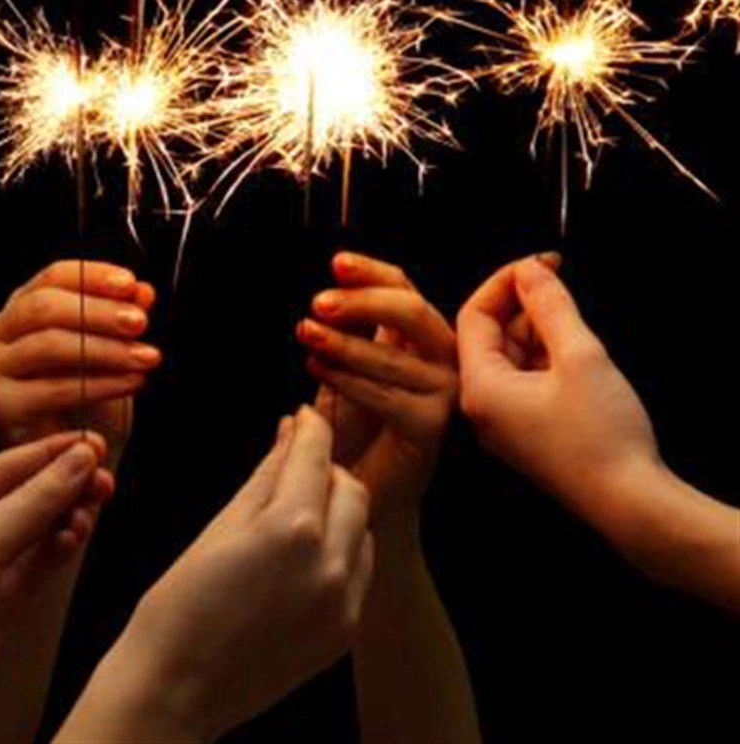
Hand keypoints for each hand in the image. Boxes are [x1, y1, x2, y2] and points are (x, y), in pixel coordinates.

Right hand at [0, 260, 158, 458]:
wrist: (77, 455)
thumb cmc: (89, 398)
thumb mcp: (113, 349)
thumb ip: (123, 316)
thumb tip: (141, 292)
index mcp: (21, 307)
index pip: (54, 276)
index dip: (93, 276)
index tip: (130, 284)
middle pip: (45, 307)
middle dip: (100, 313)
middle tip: (140, 323)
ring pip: (49, 344)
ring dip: (105, 349)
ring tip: (145, 357)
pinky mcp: (0, 404)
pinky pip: (54, 387)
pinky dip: (100, 383)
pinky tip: (129, 382)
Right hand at [63, 409, 373, 742]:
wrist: (175, 689)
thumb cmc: (180, 604)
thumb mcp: (220, 525)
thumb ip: (266, 474)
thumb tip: (289, 432)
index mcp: (291, 528)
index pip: (317, 454)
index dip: (311, 427)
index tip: (304, 416)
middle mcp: (329, 563)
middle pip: (351, 487)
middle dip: (325, 469)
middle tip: (294, 466)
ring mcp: (342, 602)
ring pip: (362, 526)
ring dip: (337, 509)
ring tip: (295, 513)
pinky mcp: (344, 631)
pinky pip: (359, 569)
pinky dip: (342, 549)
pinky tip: (305, 553)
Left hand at [297, 252, 457, 523]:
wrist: (365, 487)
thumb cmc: (358, 424)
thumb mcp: (351, 363)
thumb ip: (352, 328)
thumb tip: (333, 291)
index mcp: (424, 334)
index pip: (404, 288)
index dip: (371, 273)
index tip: (337, 263)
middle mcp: (443, 358)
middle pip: (411, 310)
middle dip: (362, 300)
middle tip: (319, 303)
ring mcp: (443, 392)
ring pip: (391, 354)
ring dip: (342, 342)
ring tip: (306, 334)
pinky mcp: (431, 426)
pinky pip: (384, 395)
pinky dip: (345, 378)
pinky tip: (317, 368)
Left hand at [456, 254, 659, 527]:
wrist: (630, 504)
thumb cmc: (603, 436)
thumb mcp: (580, 356)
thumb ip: (551, 307)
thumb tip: (530, 270)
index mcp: (479, 388)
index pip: (473, 317)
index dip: (504, 283)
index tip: (538, 264)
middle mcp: (481, 407)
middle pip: (489, 336)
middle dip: (523, 305)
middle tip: (558, 282)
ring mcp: (502, 422)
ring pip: (510, 357)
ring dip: (538, 331)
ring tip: (572, 321)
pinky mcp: (525, 432)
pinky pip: (524, 381)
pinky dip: (545, 358)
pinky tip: (575, 352)